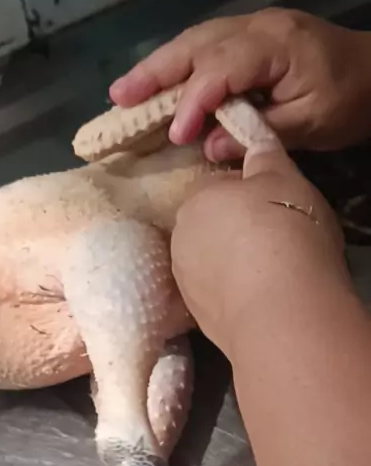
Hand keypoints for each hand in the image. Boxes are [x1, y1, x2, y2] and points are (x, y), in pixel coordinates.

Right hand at [110, 8, 370, 159]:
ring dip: (156, 67)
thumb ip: (257, 133)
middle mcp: (257, 27)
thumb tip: (206, 146)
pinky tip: (155, 85)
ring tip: (122, 93)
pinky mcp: (248, 39)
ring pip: (194, 41)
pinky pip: (204, 47)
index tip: (177, 135)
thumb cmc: (348, 99)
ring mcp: (251, 28)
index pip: (221, 68)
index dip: (194, 101)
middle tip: (118, 98)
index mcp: (276, 45)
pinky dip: (176, 67)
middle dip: (154, 72)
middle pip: (196, 44)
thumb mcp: (310, 124)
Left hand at [170, 139, 347, 357]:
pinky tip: (262, 297)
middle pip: (211, 227)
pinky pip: (219, 296)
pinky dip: (236, 294)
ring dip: (233, 264)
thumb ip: (266, 159)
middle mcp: (180, 239)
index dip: (250, 194)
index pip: (219, 187)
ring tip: (270, 272)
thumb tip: (255, 145)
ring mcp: (185, 282)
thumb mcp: (285, 178)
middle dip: (236, 230)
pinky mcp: (198, 319)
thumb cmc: (283, 229)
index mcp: (195, 199)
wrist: (280, 310)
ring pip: (211, 264)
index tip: (275, 205)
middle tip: (275, 238)